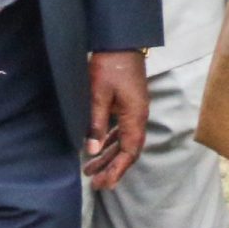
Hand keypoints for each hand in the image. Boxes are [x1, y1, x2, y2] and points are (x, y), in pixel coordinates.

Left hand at [85, 51, 149, 190]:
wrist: (120, 43)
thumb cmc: (109, 67)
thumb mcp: (98, 95)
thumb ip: (96, 124)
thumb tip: (92, 151)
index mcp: (135, 116)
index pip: (130, 151)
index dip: (118, 169)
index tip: (105, 184)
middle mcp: (138, 116)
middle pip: (129, 149)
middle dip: (113, 168)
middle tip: (96, 183)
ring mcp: (134, 111)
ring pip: (124, 141)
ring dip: (109, 156)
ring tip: (90, 170)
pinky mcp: (128, 105)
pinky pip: (121, 130)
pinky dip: (110, 142)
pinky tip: (98, 148)